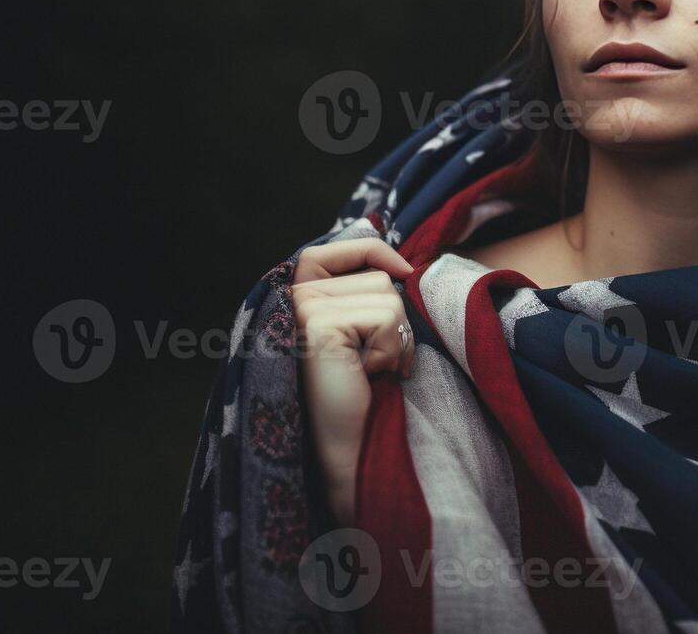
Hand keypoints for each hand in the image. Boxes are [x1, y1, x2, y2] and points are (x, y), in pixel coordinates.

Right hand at [290, 237, 415, 525]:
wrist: (352, 450)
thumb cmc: (366, 394)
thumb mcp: (368, 333)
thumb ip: (370, 294)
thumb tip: (405, 265)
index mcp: (300, 297)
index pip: (340, 248)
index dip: (374, 252)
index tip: (403, 273)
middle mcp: (293, 298)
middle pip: (377, 276)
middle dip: (394, 319)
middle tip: (373, 362)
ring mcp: (301, 309)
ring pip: (386, 294)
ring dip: (395, 338)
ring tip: (369, 371)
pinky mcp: (316, 325)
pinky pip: (384, 317)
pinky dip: (390, 350)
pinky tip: (367, 376)